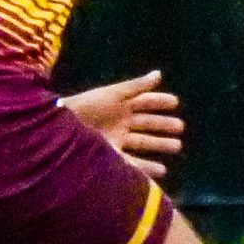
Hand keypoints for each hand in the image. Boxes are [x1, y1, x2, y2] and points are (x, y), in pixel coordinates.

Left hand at [60, 71, 184, 178]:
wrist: (62, 130)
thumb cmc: (88, 108)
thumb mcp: (113, 94)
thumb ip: (137, 86)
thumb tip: (159, 74)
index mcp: (119, 105)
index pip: (144, 101)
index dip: (158, 101)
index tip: (175, 102)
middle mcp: (120, 122)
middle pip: (146, 123)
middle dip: (163, 125)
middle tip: (181, 128)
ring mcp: (116, 140)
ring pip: (143, 142)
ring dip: (160, 144)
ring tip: (177, 147)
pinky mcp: (111, 157)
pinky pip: (134, 163)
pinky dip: (148, 167)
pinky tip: (162, 170)